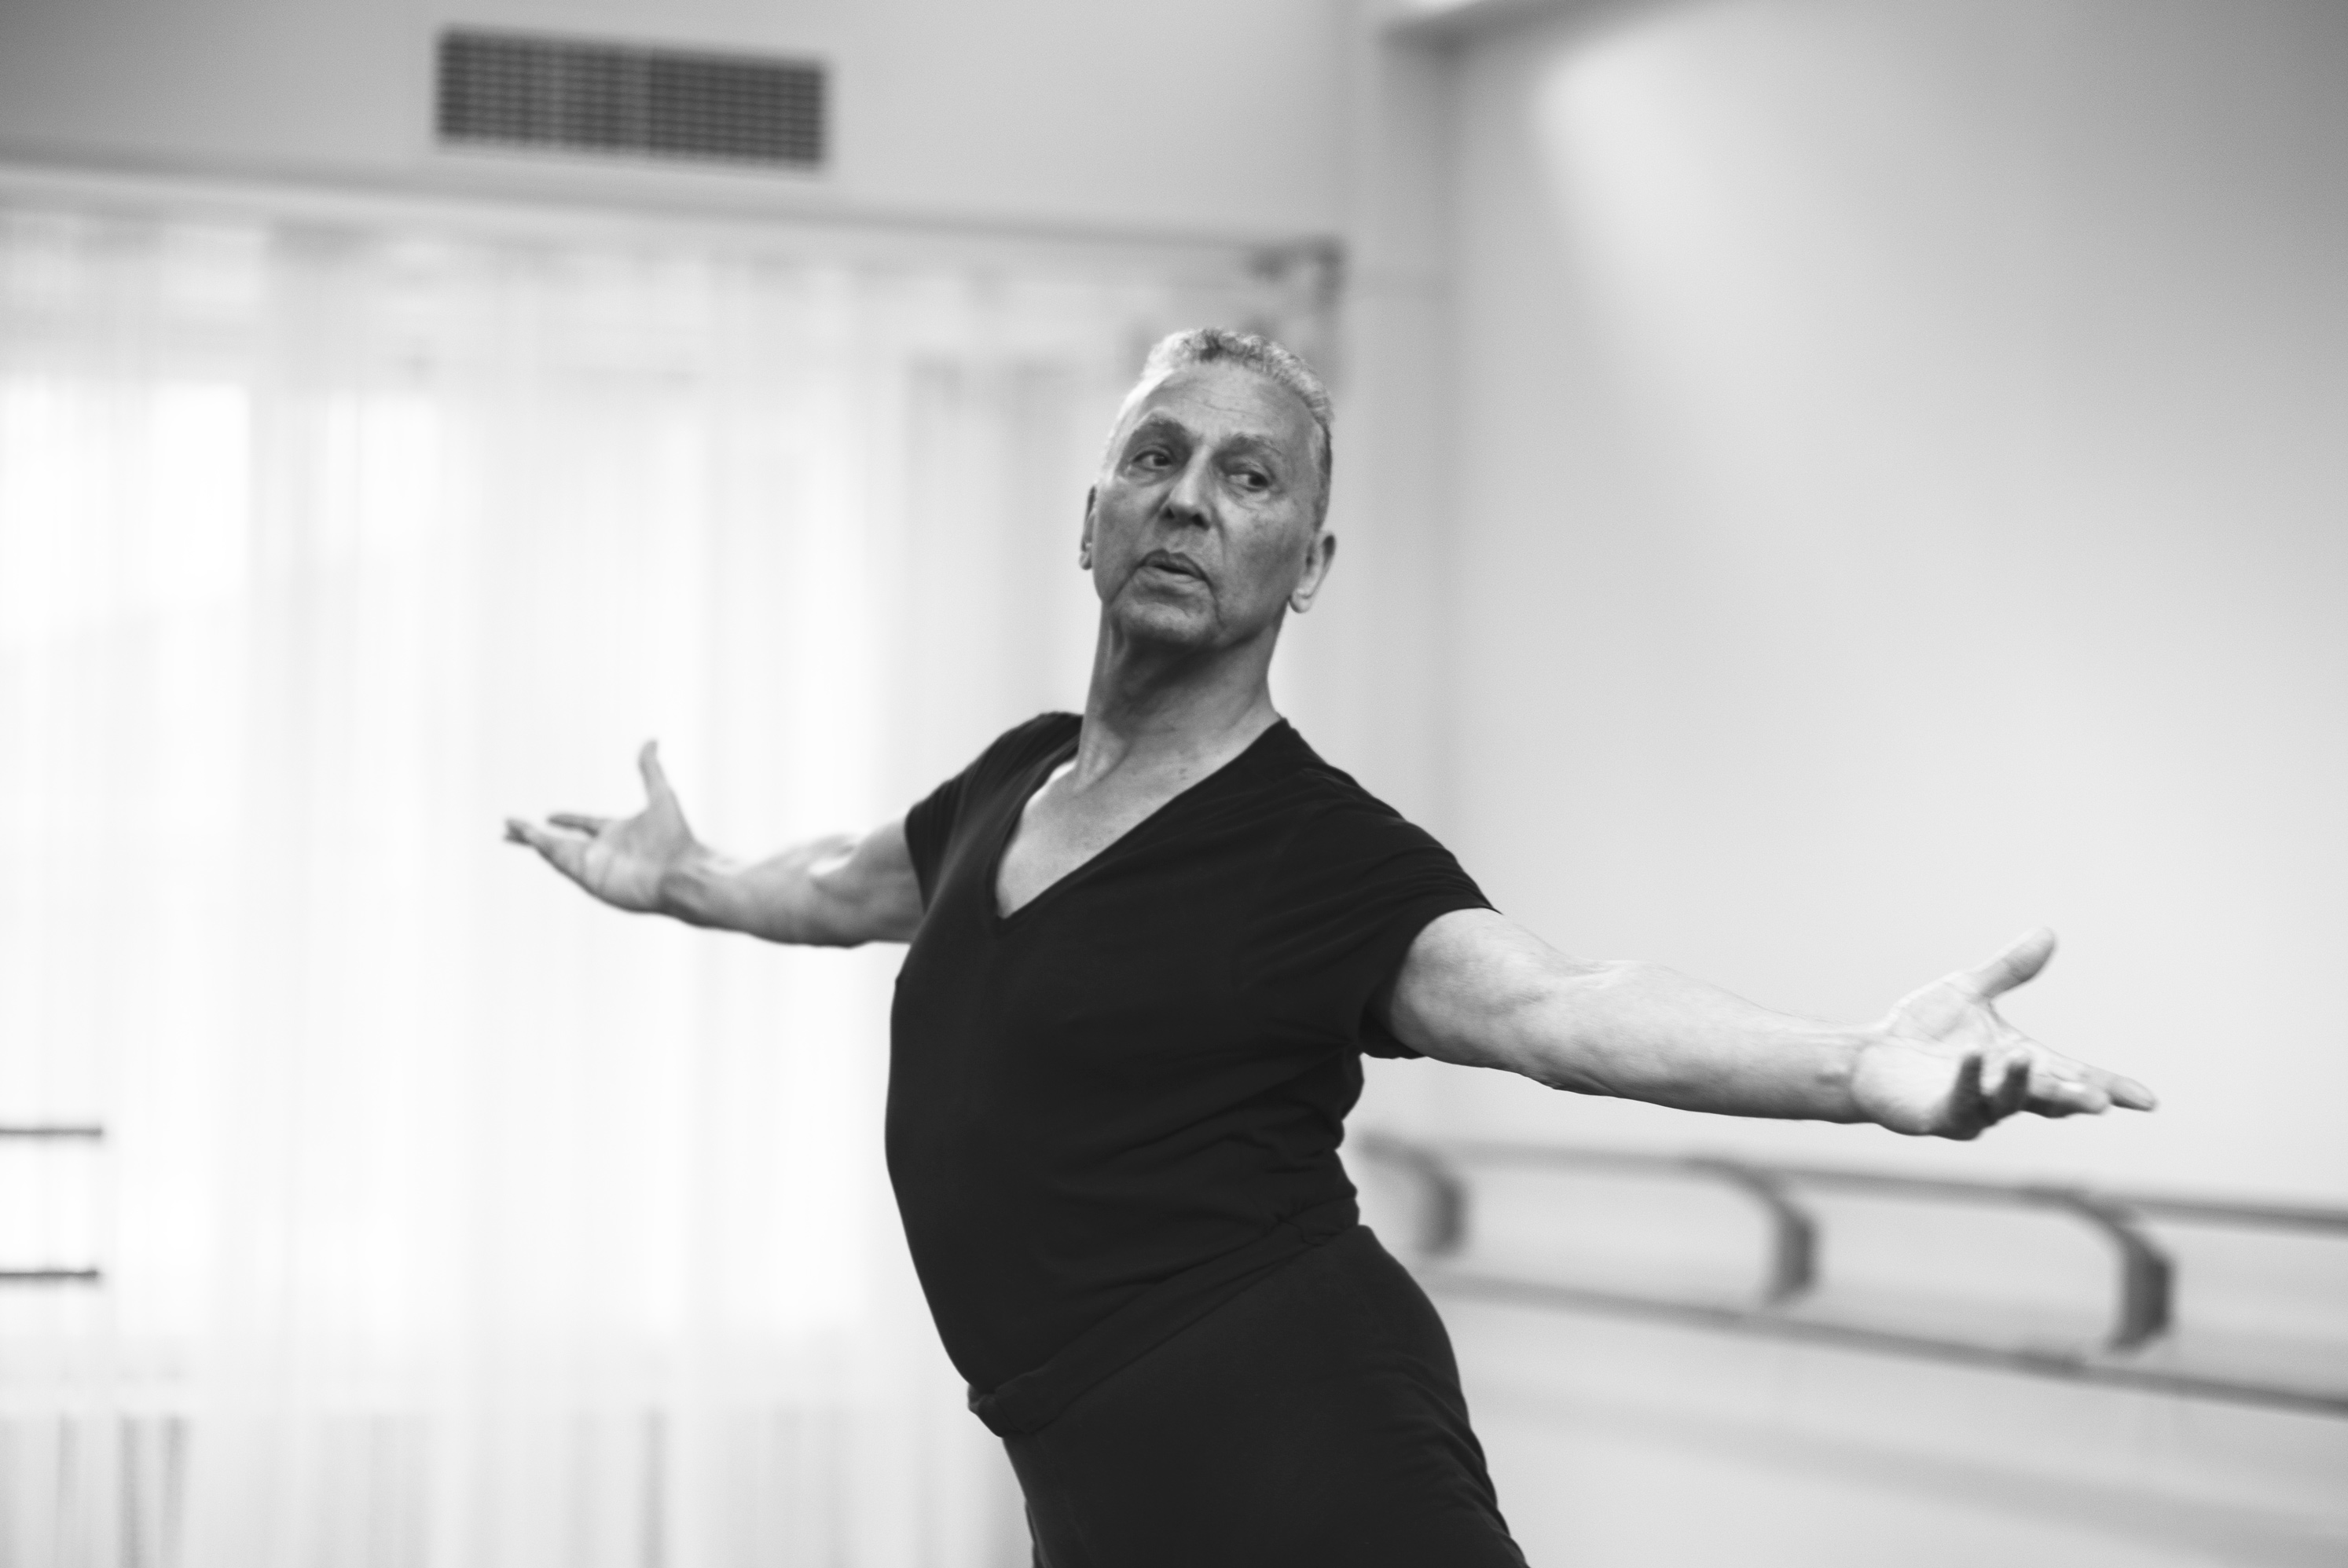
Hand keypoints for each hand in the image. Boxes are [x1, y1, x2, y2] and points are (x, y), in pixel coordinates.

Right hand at [504, 741, 701, 913]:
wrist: (681, 872)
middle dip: (533, 834)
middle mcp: (603, 851)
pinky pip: (561, 861)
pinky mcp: (589, 879)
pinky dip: (543, 848)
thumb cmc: (675, 838)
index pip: (585, 825)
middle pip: (560, 842)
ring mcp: (594, 867)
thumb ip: (651, 768)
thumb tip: (652, 739)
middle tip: (509, 825)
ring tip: (508, 828)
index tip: (548, 814)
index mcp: (618, 833)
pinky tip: (529, 837)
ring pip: (554, 851)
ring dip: (530, 839)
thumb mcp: (661, 794)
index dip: (566, 819)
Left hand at [1850, 928, 2156, 1139]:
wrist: (1871, 1055)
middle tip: (2103, 1101)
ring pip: (2007, 1102)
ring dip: (2022, 1085)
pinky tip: (1975, 1057)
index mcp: (2021, 1065)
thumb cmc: (1924, 1031)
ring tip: (2032, 1061)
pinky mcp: (1939, 1114)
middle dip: (2075, 1098)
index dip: (2110, 1089)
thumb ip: (2011, 970)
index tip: (2147, 1101)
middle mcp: (2004, 1091)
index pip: (2075, 1078)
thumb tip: (2048, 932)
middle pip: (2050, 1098)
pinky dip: (1971, 1079)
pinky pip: (1960, 1100)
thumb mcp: (1971, 992)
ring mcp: (1974, 1106)